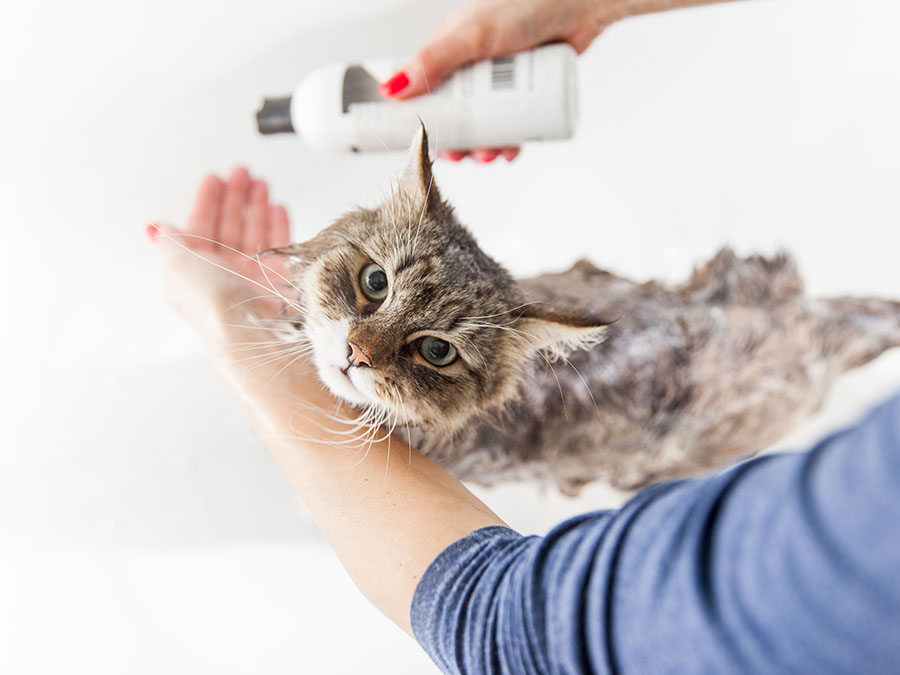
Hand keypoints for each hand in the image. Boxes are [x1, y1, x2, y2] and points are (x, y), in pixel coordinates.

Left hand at [146, 168, 294, 337]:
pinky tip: (277, 207)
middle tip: (241, 172)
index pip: (199, 227)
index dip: (206, 201)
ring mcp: (252, 275)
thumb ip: (167, 240)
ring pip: (254, 231)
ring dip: (257, 205)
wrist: (249, 327)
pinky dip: (279, 224)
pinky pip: (280, 244)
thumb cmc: (211, 299)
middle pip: (228, 225)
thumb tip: (155, 228)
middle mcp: (223, 273)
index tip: (214, 178)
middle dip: (234, 197)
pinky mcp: (279, 278)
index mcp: (194, 270)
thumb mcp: (175, 262)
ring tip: (261, 183)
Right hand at [378, 0, 619, 161]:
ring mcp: (500, 79)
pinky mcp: (525, 89)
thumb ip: (431, 61)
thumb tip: (392, 89)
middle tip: (463, 155)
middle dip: (458, 140)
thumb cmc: (526, 5)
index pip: (424, 90)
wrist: (581, 4)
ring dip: (485, 145)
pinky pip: (513, 121)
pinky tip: (512, 150)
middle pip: (456, 113)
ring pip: (485, 122)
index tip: (425, 142)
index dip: (422, 119)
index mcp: (449, 49)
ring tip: (493, 153)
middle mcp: (472, 65)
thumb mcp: (470, 36)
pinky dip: (510, 139)